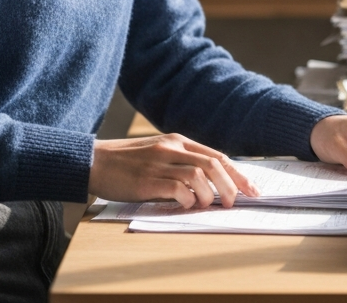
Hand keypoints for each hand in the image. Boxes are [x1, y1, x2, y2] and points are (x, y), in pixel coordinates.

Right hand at [88, 133, 259, 208]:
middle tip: (232, 204)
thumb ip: (182, 162)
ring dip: (208, 196)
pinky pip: (178, 189)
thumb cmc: (128, 162)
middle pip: (213, 165)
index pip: (217, 156)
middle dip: (230, 187)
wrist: (94, 161)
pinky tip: (185, 205)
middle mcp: (172, 149)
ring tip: (205, 206)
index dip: (238, 174)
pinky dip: (188, 200)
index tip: (252, 190)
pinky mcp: (147, 180)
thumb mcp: (158, 153)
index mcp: (178, 141)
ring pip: (199, 176)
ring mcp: (160, 163)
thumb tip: (213, 183)